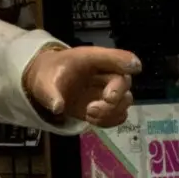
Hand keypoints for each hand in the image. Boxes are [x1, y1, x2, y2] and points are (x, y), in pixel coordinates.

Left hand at [24, 45, 139, 127]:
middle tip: (94, 107)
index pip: (114, 56)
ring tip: (89, 113)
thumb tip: (57, 107)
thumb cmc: (50, 75)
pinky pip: (119, 115)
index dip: (126, 61)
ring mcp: (108, 90)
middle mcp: (105, 73)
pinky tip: (92, 119)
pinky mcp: (107, 107)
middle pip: (124, 81)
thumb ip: (50, 93)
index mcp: (91, 59)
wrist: (49, 85)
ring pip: (125, 101)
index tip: (135, 68)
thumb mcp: (44, 82)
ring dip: (110, 111)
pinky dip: (109, 120)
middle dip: (115, 95)